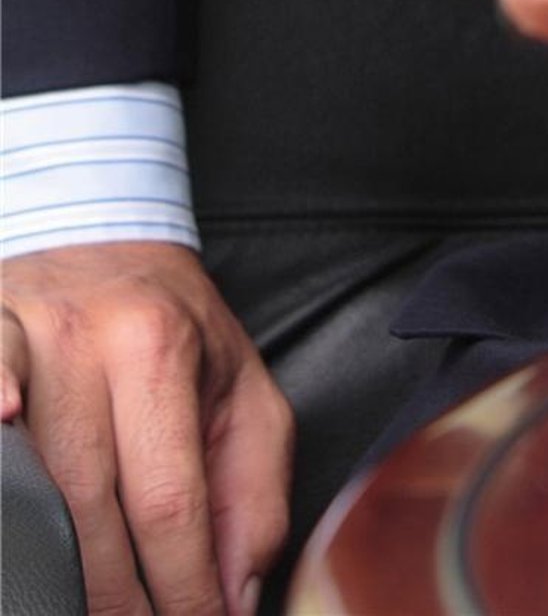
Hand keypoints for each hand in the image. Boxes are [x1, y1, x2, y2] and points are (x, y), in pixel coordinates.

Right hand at [0, 239, 291, 615]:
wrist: (105, 240)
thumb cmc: (177, 333)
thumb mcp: (245, 395)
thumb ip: (253, 497)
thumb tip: (233, 599)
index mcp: (162, 352)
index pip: (168, 504)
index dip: (180, 591)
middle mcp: (86, 345)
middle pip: (89, 512)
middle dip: (117, 602)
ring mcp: (22, 346)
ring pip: (30, 491)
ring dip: (55, 572)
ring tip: (83, 609)